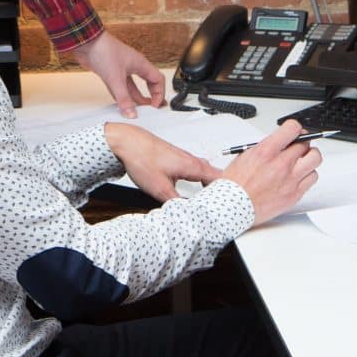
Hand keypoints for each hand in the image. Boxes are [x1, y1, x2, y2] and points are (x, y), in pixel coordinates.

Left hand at [70, 30, 164, 117]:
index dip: (159, 93)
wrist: (86, 42)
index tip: (155, 105)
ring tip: (136, 110)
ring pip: (133, 86)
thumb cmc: (104, 50)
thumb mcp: (116, 78)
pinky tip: (121, 104)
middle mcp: (133, 66)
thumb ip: (123, 98)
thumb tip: (131, 113)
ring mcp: (121, 69)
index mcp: (140, 64)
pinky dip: (121, 96)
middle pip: (148, 83)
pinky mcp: (110, 72)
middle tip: (150, 109)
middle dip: (150, 96)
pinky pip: (120, 87)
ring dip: (135, 98)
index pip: (158, 79)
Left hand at [103, 122, 217, 202]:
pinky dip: (198, 178)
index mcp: (192, 166)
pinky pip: (193, 169)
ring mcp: (183, 157)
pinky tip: (192, 185)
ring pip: (203, 171)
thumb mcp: (160, 188)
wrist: (126, 142)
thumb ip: (176, 203)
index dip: (227, 192)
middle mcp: (190, 159)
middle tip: (222, 203)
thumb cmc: (141, 157)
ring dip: (208, 183)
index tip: (229, 204)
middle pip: (213, 174)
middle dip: (220, 188)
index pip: (219, 179)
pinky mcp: (174, 158)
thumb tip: (186, 213)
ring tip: (210, 196)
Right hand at [217, 119, 321, 223]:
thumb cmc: (235, 185)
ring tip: (301, 161)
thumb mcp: (245, 156)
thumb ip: (265, 147)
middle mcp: (281, 164)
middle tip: (298, 146)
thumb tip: (280, 141)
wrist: (232, 207)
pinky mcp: (295, 194)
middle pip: (306, 144)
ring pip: (315, 159)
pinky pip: (312, 178)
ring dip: (308, 158)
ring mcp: (290, 180)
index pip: (293, 129)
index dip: (295, 129)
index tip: (294, 132)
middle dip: (302, 143)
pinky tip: (299, 175)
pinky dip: (308, 174)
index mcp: (266, 151)